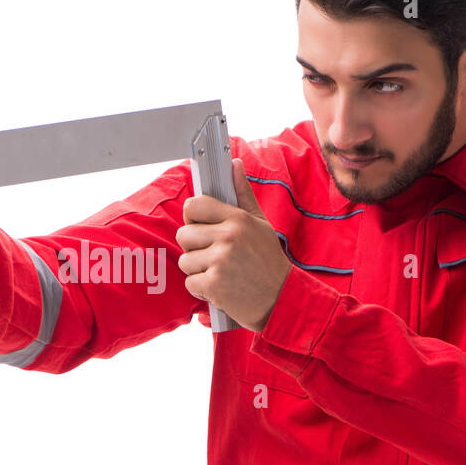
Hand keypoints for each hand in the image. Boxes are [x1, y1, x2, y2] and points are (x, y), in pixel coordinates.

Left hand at [176, 159, 291, 331]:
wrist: (281, 299)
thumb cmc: (269, 261)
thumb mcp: (260, 225)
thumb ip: (243, 195)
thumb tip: (234, 165)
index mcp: (238, 219)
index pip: (194, 206)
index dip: (192, 217)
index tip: (199, 225)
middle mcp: (228, 237)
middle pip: (183, 235)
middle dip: (194, 247)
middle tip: (213, 255)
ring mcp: (220, 261)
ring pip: (185, 260)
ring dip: (198, 269)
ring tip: (220, 272)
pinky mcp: (214, 284)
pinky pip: (190, 282)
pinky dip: (201, 288)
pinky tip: (220, 286)